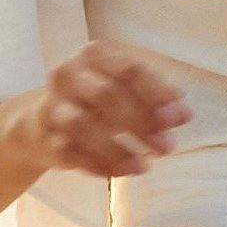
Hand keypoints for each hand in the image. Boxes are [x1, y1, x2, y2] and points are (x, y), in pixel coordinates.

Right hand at [26, 42, 190, 182]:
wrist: (45, 121)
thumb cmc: (98, 100)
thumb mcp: (127, 90)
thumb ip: (156, 99)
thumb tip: (183, 114)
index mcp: (94, 55)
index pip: (129, 70)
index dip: (157, 94)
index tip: (180, 119)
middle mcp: (68, 75)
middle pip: (105, 94)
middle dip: (140, 122)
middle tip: (166, 147)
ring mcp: (52, 106)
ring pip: (81, 124)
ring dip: (116, 149)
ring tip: (143, 165)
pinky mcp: (43, 137)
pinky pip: (69, 152)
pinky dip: (99, 164)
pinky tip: (124, 171)